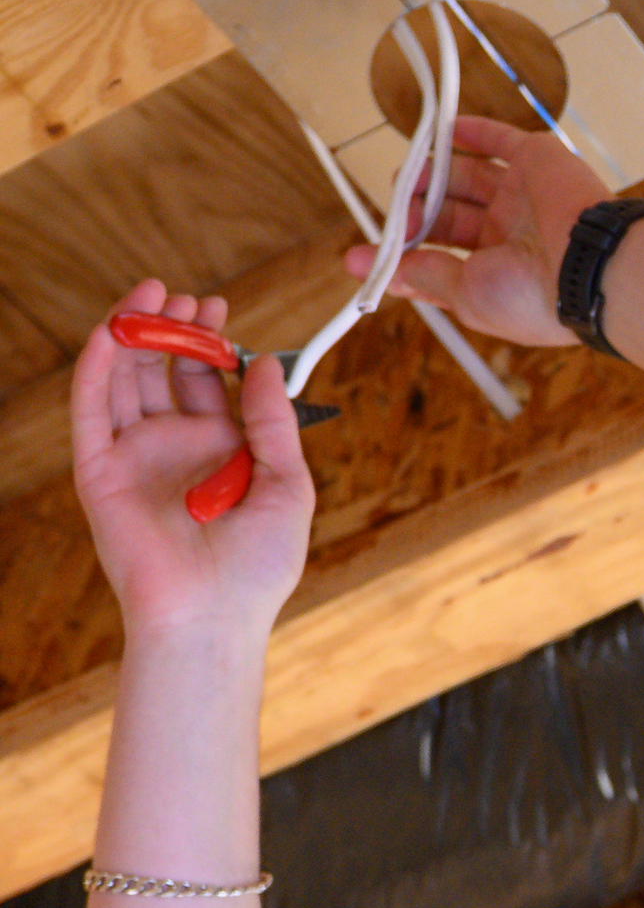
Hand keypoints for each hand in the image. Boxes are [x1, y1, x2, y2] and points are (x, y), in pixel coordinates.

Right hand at [71, 281, 315, 639]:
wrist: (212, 614)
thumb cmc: (257, 567)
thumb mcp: (288, 487)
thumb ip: (275, 424)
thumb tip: (264, 365)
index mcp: (217, 452)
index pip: (205, 382)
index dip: (212, 343)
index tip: (223, 311)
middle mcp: (173, 448)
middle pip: (162, 370)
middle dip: (174, 328)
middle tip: (192, 297)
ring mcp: (133, 456)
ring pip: (124, 377)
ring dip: (134, 332)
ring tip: (155, 293)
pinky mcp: (99, 468)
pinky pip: (91, 405)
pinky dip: (99, 363)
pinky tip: (115, 330)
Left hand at [348, 114, 610, 348]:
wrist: (588, 267)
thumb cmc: (534, 298)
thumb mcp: (466, 296)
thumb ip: (425, 276)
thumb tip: (382, 271)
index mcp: (497, 277)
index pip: (440, 261)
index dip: (403, 257)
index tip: (363, 258)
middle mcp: (509, 238)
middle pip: (448, 217)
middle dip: (415, 215)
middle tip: (397, 215)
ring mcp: (522, 198)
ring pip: (465, 178)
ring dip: (432, 176)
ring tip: (410, 177)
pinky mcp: (536, 162)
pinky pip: (497, 140)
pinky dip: (468, 134)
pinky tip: (440, 134)